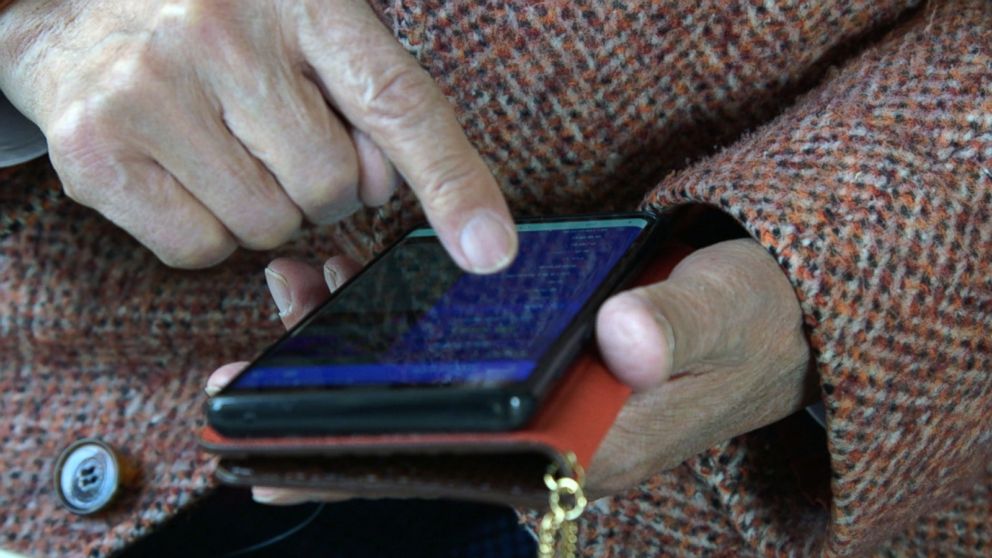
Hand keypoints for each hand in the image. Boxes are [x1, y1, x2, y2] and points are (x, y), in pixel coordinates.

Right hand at [0, 0, 515, 271]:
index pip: (398, 104)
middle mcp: (222, 35)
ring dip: (263, 207)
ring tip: (223, 144)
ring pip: (267, 226)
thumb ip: (365, 97)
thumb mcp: (305, 26)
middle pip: (332, 188)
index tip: (491, 250)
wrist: (71, 3)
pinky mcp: (98, 148)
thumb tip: (385, 187)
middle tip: (274, 133)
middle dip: (319, 184)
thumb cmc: (213, 19)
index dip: (453, 184)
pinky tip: (182, 168)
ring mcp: (152, 90)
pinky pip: (199, 249)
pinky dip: (206, 229)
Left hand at [206, 238, 814, 503]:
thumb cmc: (745, 327)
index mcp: (584, 451)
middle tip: (246, 377)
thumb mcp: (726, 320)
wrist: (760, 319)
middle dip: (326, 418)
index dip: (368, 464)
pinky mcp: (524, 376)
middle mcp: (543, 445)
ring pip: (419, 406)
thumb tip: (622, 337)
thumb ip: (680, 332)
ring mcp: (530, 412)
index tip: (275, 454)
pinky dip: (388, 336)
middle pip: (418, 445)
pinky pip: (440, 368)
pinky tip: (352, 287)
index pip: (459, 473)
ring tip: (292, 301)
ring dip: (348, 366)